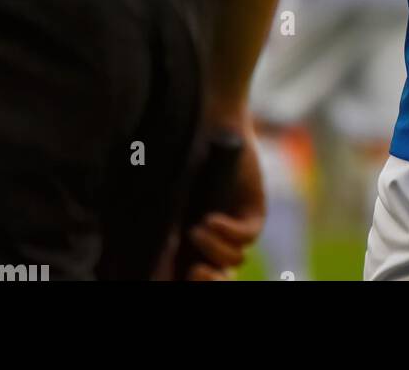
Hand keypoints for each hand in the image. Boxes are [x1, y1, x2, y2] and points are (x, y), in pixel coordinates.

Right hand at [179, 122, 264, 281]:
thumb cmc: (180, 160)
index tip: (185, 276)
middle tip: (195, 272)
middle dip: (209, 281)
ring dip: (215, 250)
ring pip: (233, 261)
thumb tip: (155, 277)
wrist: (205, 125)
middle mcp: (215, 237)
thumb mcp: (168, 206)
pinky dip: (229, 233)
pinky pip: (248, 236)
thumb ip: (164, 242)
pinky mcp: (253, 210)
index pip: (195, 274)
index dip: (195, 282)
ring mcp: (235, 225)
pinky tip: (210, 220)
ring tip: (195, 229)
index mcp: (191, 241)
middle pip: (220, 276)